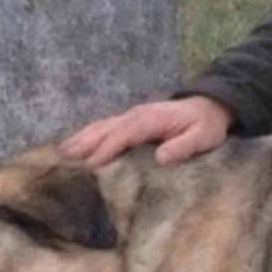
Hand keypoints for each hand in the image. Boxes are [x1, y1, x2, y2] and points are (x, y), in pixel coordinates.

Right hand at [59, 96, 232, 166]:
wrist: (210, 106)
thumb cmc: (206, 126)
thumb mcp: (202, 137)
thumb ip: (183, 146)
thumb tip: (161, 157)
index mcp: (152, 119)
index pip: (125, 134)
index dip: (107, 148)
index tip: (91, 164)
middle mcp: (137, 115)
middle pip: (106, 128)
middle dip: (85, 143)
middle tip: (63, 160)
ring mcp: (132, 116)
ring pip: (101, 126)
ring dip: (82, 138)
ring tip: (62, 153)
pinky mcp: (131, 121)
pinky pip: (106, 127)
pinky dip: (88, 135)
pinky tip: (76, 146)